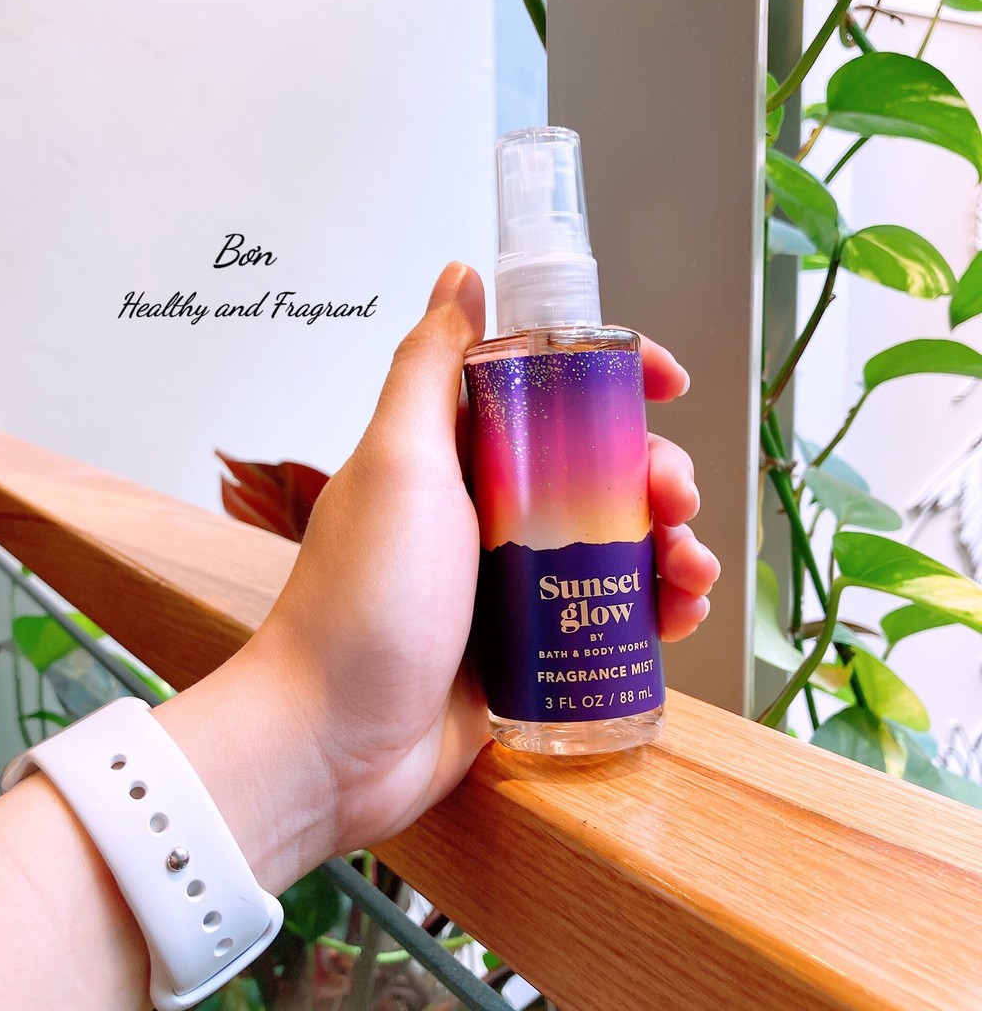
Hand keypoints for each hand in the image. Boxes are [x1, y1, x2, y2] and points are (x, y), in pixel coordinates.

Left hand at [248, 262, 718, 862]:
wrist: (334, 746)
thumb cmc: (363, 602)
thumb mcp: (399, 464)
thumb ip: (430, 368)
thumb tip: (462, 277)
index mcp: (454, 455)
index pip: (546, 391)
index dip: (611, 377)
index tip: (665, 382)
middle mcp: (483, 509)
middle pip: (594, 467)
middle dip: (652, 472)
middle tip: (672, 497)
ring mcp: (508, 581)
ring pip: (611, 541)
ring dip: (668, 544)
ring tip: (689, 570)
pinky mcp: (528, 644)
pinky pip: (605, 610)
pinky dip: (651, 607)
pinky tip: (679, 615)